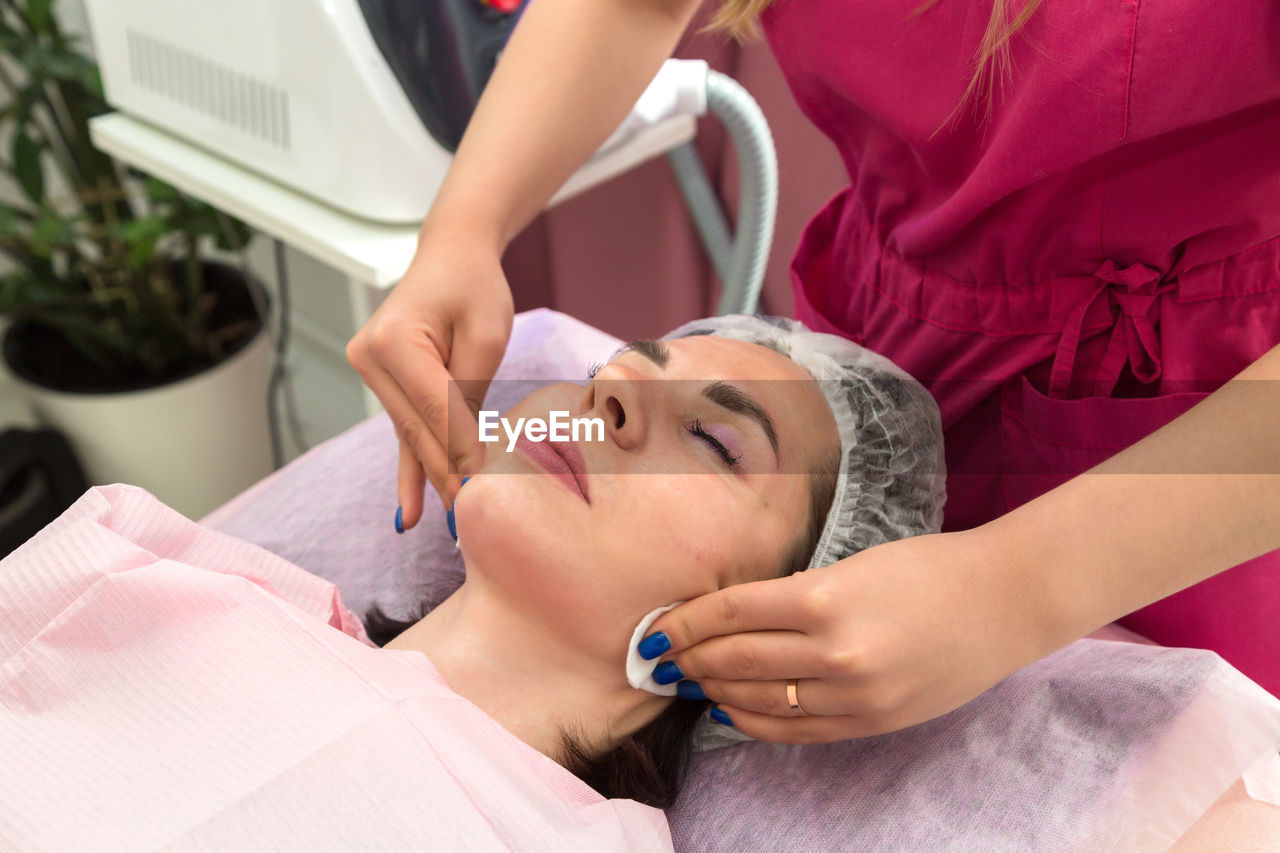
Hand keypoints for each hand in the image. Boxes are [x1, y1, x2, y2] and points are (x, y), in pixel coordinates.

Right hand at [346, 230, 512, 525]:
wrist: (451, 255)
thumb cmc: (474, 287)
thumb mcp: (485, 335)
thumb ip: (470, 394)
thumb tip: (467, 456)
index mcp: (394, 340)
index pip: (436, 409)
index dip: (461, 452)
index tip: (483, 492)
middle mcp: (370, 357)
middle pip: (418, 429)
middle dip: (448, 474)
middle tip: (472, 522)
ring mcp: (370, 371)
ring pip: (411, 435)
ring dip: (435, 477)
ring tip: (451, 526)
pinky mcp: (381, 383)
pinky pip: (401, 433)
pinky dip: (409, 473)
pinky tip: (408, 515)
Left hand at [644, 526, 1064, 741]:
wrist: (1004, 604)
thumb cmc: (928, 569)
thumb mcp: (852, 566)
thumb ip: (795, 596)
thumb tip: (736, 620)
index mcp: (824, 598)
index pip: (730, 614)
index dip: (683, 624)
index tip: (655, 630)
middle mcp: (834, 652)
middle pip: (735, 661)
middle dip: (689, 660)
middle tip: (661, 659)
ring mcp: (854, 695)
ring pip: (758, 702)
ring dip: (715, 692)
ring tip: (690, 682)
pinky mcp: (872, 722)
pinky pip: (795, 731)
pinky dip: (754, 722)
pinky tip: (730, 710)